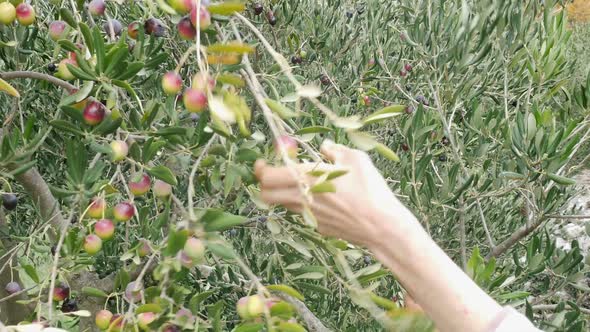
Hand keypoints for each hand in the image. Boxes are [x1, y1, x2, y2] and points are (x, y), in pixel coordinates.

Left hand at [254, 139, 420, 247]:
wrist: (380, 226)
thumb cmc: (370, 189)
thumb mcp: (356, 159)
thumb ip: (335, 150)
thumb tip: (324, 147)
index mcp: (307, 178)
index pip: (267, 177)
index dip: (259, 170)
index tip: (261, 163)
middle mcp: (302, 198)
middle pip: (266, 195)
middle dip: (265, 185)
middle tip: (274, 175)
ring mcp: (308, 215)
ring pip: (283, 204)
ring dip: (285, 194)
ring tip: (302, 185)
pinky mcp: (318, 226)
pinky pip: (301, 213)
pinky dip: (302, 204)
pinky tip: (321, 198)